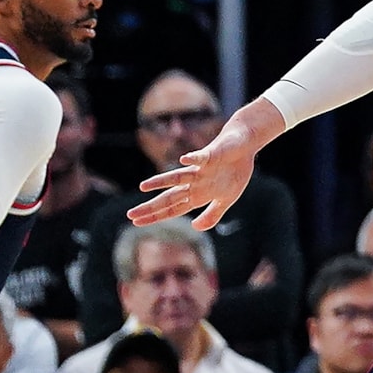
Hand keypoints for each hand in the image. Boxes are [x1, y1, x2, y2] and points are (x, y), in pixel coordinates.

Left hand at [133, 106, 272, 226]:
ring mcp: (201, 169)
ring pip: (178, 177)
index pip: (172, 208)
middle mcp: (194, 183)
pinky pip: (201, 157)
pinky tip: (183, 160)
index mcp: (198, 195)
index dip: (156, 216)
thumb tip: (195, 228)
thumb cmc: (234, 171)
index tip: (136, 222)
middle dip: (151, 206)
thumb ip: (212, 215)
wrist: (242, 144)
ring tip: (143, 186)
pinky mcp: (211, 155)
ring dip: (161, 181)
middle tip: (131, 215)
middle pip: (169, 196)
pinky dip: (193, 159)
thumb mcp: (227, 200)